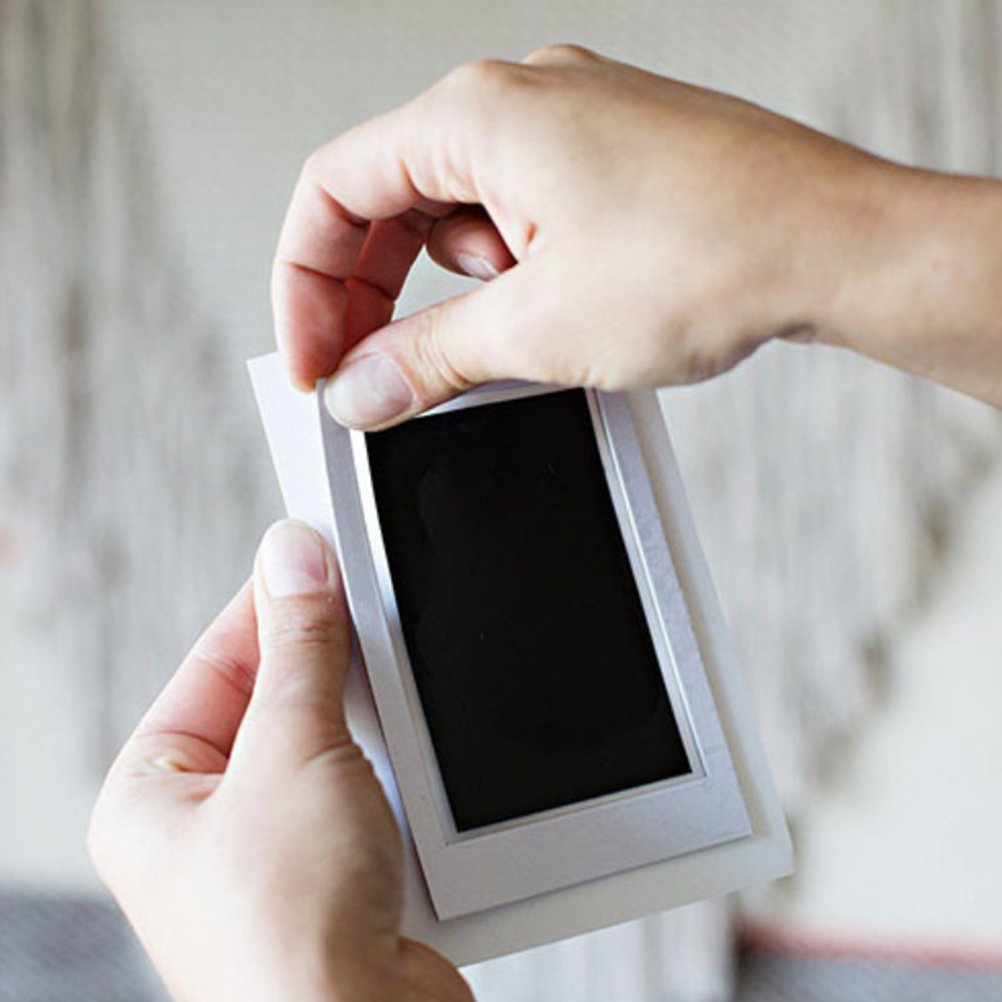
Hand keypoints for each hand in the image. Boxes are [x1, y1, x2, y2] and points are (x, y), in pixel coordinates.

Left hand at [88, 520, 473, 1001]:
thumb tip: (293, 558)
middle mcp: (208, 825)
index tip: (316, 555)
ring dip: (365, 723)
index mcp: (154, 795)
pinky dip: (391, 768)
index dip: (270, 604)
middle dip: (325, 665)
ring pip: (327, 743)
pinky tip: (406, 766)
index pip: (216, 661)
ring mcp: (275, 851)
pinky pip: (364, 786)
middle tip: (364, 616)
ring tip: (386, 710)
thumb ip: (298, 650)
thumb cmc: (289, 936)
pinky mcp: (336, 871)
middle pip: (274, 698)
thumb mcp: (292, 754)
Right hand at [271, 44, 905, 427]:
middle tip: (368, 375)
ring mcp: (571, 127)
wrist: (840, 248)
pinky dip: (505, 275)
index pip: (335, 190)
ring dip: (450, 292)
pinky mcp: (609, 161)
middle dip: (371, 295)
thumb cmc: (716, 255)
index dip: (306, 285)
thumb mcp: (538, 328)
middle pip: (390, 199)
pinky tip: (539, 319)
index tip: (314, 361)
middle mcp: (521, 102)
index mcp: (479, 114)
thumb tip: (362, 388)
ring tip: (495, 345)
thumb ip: (427, 359)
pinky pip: (519, 215)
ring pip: (458, 213)